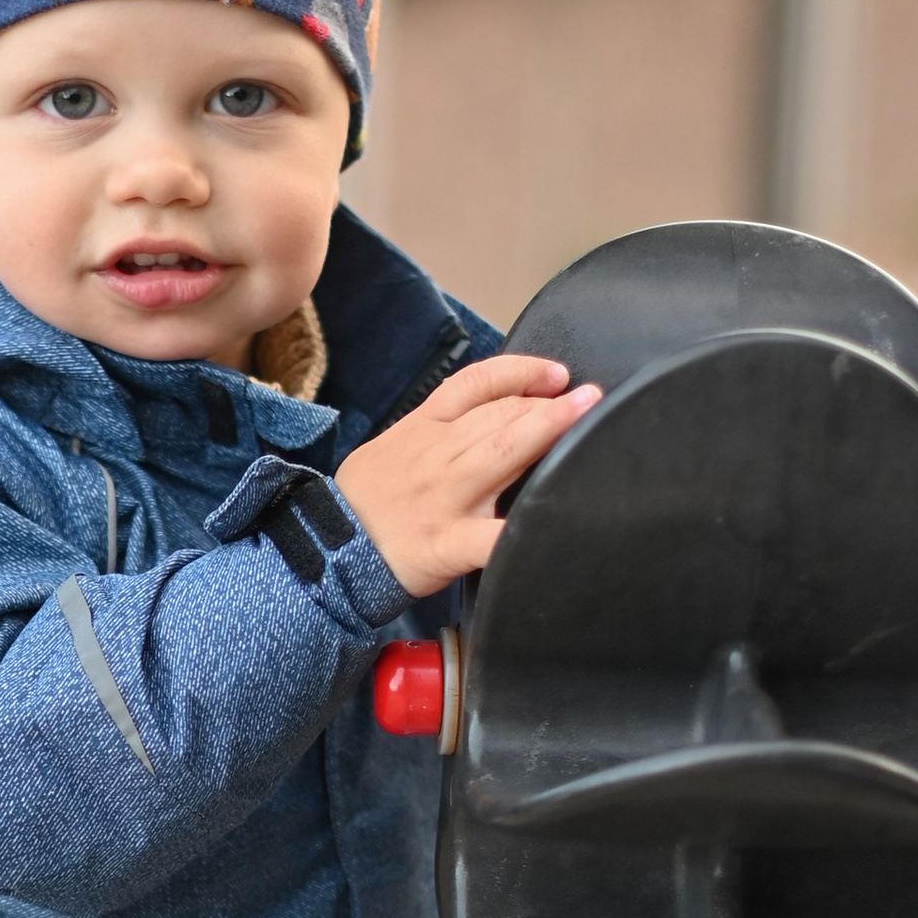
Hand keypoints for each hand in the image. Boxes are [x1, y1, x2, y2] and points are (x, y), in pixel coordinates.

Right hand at [335, 353, 599, 595]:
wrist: (327, 545)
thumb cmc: (369, 498)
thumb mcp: (395, 445)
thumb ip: (439, 429)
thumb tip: (492, 413)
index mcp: (424, 428)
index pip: (475, 385)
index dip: (520, 372)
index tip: (555, 374)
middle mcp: (438, 456)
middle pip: (500, 417)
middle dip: (550, 404)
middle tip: (590, 398)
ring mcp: (444, 499)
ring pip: (502, 455)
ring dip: (548, 434)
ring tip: (585, 422)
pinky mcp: (445, 544)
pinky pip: (487, 538)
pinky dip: (518, 531)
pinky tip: (552, 525)